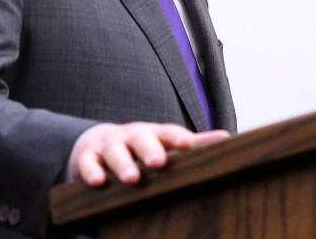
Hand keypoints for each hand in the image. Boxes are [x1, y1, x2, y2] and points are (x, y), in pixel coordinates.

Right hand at [68, 122, 228, 186]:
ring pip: (115, 151)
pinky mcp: (87, 158)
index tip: (188, 145)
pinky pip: (88, 163)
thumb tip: (227, 139)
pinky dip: (92, 171)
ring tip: (130, 178)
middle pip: (141, 139)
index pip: (168, 133)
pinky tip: (98, 182)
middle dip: (149, 149)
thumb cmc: (139, 149)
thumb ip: (193, 144)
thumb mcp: (163, 144)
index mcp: (154, 134)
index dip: (178, 139)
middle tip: (157, 162)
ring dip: (122, 164)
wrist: (96, 145)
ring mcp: (109, 146)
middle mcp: (132, 136)